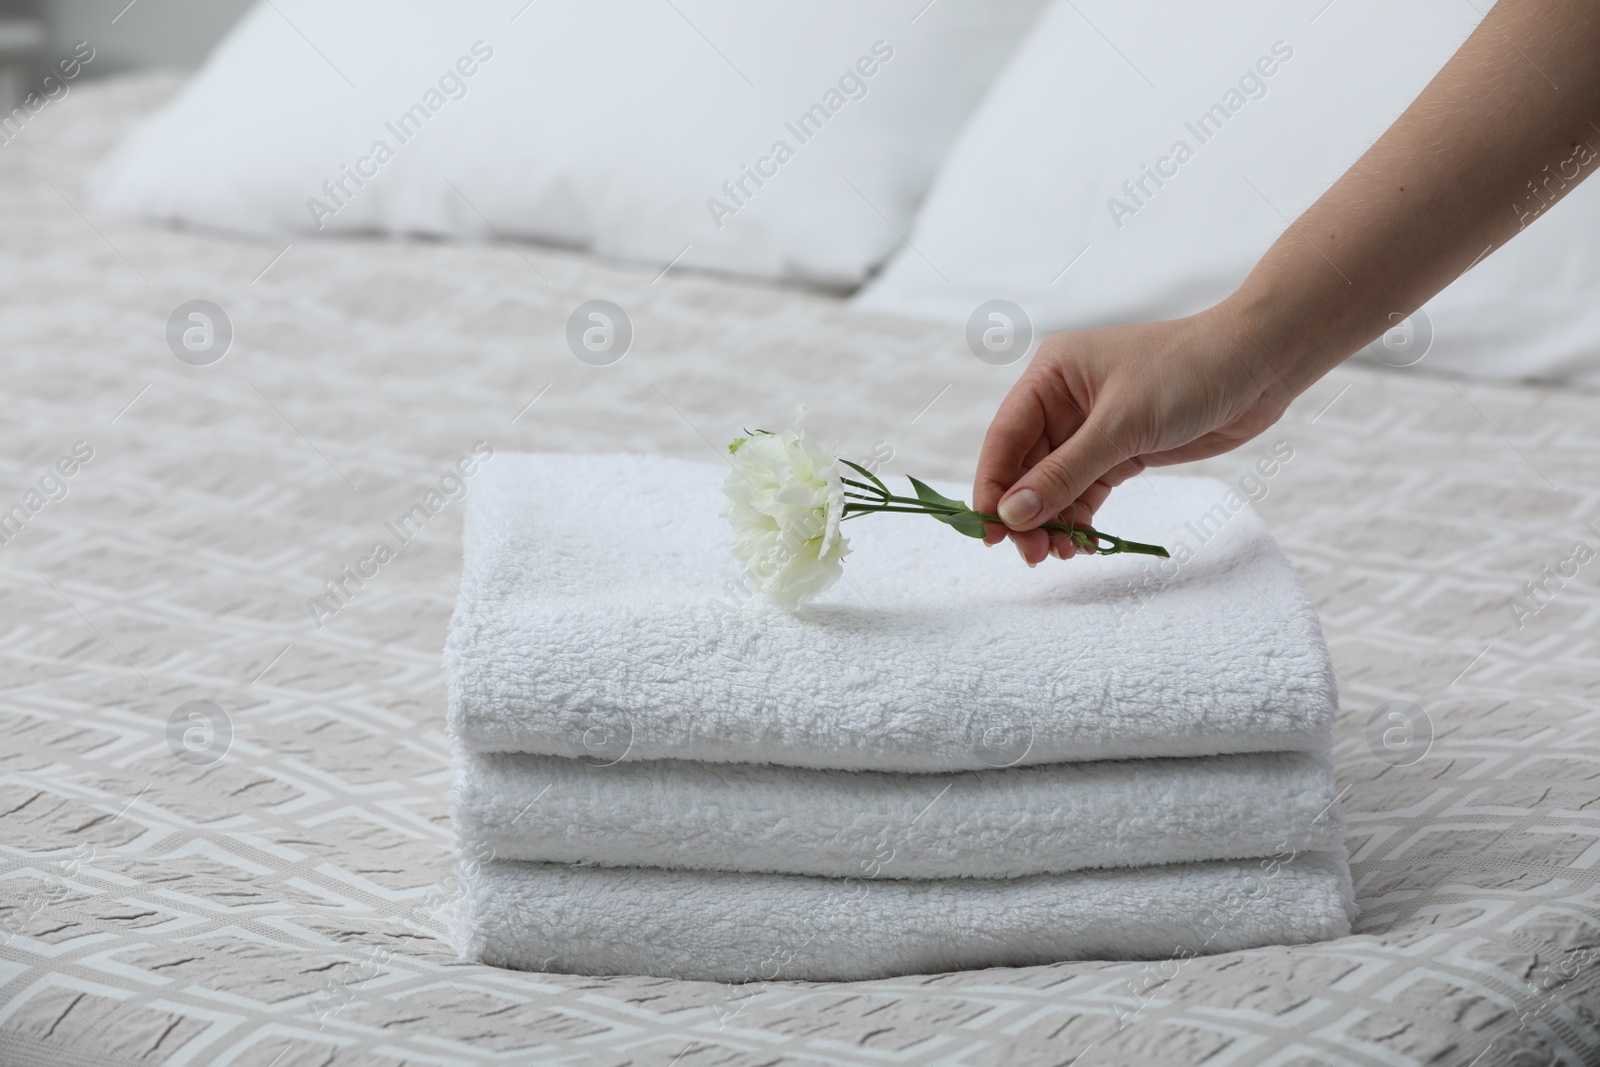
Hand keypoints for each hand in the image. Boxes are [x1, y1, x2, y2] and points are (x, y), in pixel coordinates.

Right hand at [973, 304, 1298, 564]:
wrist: (1259, 364)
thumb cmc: (1187, 373)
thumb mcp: (1121, 426)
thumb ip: (1064, 474)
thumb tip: (1013, 515)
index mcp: (1050, 375)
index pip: (1004, 437)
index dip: (992, 487)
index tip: (989, 533)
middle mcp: (1063, 400)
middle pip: (1025, 466)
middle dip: (1026, 512)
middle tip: (1031, 556)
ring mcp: (1092, 427)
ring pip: (1055, 484)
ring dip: (1052, 521)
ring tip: (1059, 556)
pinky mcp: (1122, 450)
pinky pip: (1086, 490)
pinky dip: (1080, 518)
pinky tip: (1081, 544)